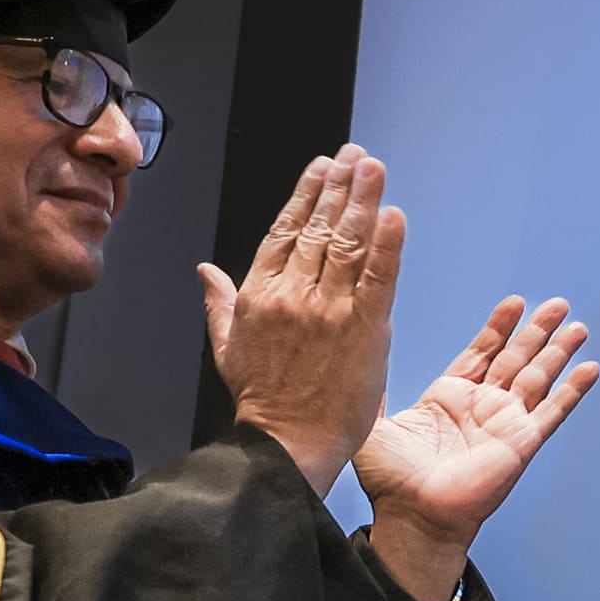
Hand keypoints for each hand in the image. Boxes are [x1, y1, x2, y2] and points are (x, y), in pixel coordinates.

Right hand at [199, 147, 400, 495]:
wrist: (288, 444)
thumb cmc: (263, 402)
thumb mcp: (227, 348)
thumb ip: (218, 302)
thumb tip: (204, 271)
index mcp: (260, 294)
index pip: (285, 230)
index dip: (305, 195)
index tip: (321, 168)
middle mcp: (293, 295)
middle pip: (319, 227)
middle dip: (339, 186)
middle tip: (355, 156)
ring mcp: (329, 310)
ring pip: (348, 243)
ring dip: (363, 200)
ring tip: (373, 168)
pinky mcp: (364, 329)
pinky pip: (378, 278)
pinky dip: (388, 245)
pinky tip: (394, 216)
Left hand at [357, 294, 597, 599]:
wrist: (412, 515)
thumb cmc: (391, 481)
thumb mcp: (373, 425)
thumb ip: (374, 393)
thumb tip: (361, 364)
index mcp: (450, 398)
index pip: (482, 352)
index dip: (499, 327)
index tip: (514, 303)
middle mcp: (482, 407)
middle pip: (517, 358)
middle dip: (536, 330)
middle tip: (556, 304)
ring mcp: (505, 423)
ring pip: (539, 377)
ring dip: (558, 351)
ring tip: (577, 326)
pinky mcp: (522, 442)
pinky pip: (554, 411)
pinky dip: (573, 390)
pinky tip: (590, 368)